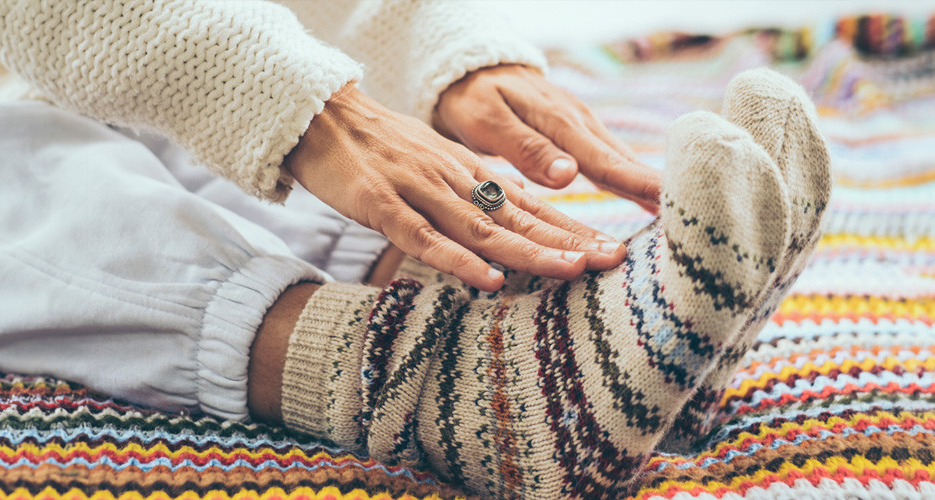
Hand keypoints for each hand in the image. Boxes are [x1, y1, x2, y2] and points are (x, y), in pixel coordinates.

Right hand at [285, 84, 625, 291]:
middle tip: (611, 260)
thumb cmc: (381, 148)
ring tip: (569, 271)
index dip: (570, 227)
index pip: (529, 204)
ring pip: (482, 228)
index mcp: (469, 173)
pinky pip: (424, 238)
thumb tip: (510, 221)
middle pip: (519, 216)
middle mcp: (454, 180)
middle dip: (567, 240)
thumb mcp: (437, 163)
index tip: (609, 248)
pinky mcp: (384, 205)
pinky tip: (487, 280)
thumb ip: (472, 192)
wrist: (324, 117)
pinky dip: (458, 260)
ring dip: (528, 251)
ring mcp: (420, 192)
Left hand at [434, 64, 661, 213]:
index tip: (665, 202)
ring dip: (646, 185)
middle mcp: (578, 124)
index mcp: (557, 123)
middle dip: (653, 188)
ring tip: (679, 213)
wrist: (472, 68)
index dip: (634, 183)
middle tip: (689, 216)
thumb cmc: (473, 98)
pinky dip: (630, 176)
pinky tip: (648, 196)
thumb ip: (525, 148)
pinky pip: (609, 158)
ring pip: (620, 159)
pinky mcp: (578, 133)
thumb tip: (568, 176)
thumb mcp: (487, 121)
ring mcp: (581, 127)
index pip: (603, 160)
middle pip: (621, 162)